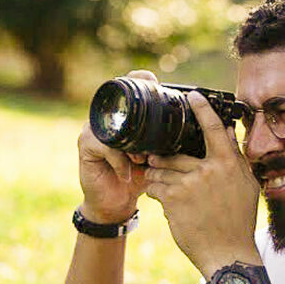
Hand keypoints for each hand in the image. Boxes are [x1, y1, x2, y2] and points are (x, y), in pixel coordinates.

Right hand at [76, 67, 155, 225]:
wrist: (116, 204)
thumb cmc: (137, 178)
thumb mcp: (157, 157)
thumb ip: (168, 141)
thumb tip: (198, 128)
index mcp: (124, 117)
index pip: (129, 85)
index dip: (141, 79)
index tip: (156, 83)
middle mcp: (107, 118)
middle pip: (118, 100)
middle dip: (134, 110)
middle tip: (150, 130)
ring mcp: (93, 130)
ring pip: (114, 126)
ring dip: (131, 145)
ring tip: (141, 160)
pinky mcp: (85, 146)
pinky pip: (105, 147)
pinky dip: (120, 162)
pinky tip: (128, 174)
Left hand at [141, 91, 260, 275]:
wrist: (227, 254)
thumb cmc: (238, 222)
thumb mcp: (247, 187)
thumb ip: (236, 158)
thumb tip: (229, 132)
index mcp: (228, 164)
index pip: (214, 128)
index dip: (202, 109)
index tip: (193, 95)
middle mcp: (209, 170)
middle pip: (177, 153)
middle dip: (165, 161)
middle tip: (159, 164)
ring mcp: (190, 183)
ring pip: (162, 169)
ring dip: (157, 176)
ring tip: (162, 186)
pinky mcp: (174, 199)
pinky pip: (155, 186)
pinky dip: (155, 191)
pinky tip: (161, 200)